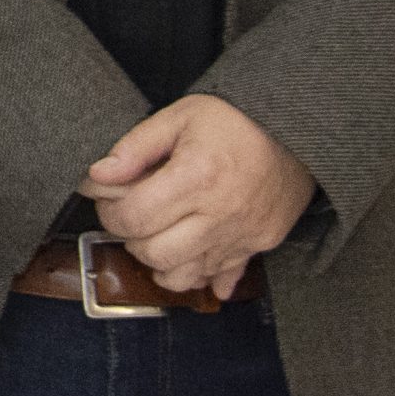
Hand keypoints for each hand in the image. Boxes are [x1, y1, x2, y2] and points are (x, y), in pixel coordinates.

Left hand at [78, 95, 314, 299]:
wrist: (296, 129)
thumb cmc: (233, 120)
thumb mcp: (179, 117)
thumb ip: (135, 147)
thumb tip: (98, 175)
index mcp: (197, 176)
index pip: (134, 217)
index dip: (109, 211)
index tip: (106, 197)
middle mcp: (221, 213)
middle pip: (155, 253)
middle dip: (131, 238)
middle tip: (132, 216)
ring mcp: (243, 234)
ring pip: (184, 276)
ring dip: (159, 263)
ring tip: (157, 235)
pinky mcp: (259, 245)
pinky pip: (219, 279)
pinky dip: (196, 274)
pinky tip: (188, 252)